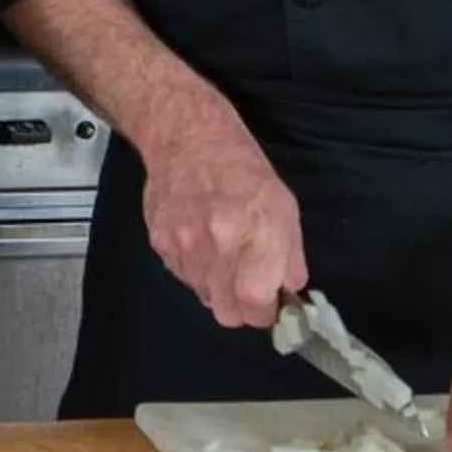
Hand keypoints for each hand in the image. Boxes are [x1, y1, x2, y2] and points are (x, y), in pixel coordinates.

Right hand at [134, 90, 305, 327]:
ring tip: (223, 253)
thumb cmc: (242, 169)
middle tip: (249, 287)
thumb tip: (288, 293)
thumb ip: (290, 257)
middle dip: (242, 309)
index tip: (270, 306)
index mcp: (253, 230)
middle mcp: (216, 242)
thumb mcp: (284, 207)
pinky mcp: (160, 243)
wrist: (187, 137)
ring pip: (205, 297)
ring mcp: (183, 244)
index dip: (265, 313)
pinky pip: (184, 277)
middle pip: (227, 313)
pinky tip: (202, 241)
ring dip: (218, 287)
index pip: (255, 302)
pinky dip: (197, 270)